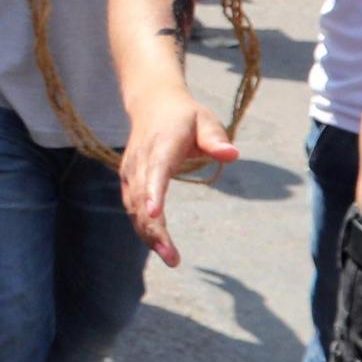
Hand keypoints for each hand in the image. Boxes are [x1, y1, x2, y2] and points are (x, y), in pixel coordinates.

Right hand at [117, 96, 237, 268]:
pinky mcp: (128, 181)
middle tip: (172, 257)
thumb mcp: (205, 120)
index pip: (155, 171)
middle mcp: (141, 161)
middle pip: (141, 199)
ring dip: (148, 235)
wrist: (152, 103)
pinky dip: (143, 228)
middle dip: (154, 230)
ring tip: (170, 257)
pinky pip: (132, 208)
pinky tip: (158, 245)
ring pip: (134, 208)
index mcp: (160, 146)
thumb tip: (232, 154)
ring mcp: (130, 172)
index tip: (154, 213)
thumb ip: (216, 138)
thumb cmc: (185, 116)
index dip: (152, 193)